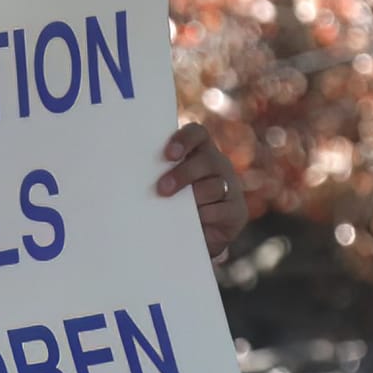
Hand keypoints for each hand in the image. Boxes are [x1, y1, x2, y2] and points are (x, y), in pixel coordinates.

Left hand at [157, 122, 245, 259]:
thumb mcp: (166, 187)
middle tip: (162, 189)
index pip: (196, 133)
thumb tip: (135, 178)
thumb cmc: (173, 206)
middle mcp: (218, 164)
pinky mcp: (237, 211)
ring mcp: (231, 186)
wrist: (195, 239)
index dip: (183, 140)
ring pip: (215, 186)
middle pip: (207, 160)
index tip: (168, 155)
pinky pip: (221, 210)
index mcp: (199, 151)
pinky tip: (194, 223)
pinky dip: (205, 216)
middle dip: (183, 174)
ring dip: (194, 199)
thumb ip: (159, 175)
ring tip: (177, 212)